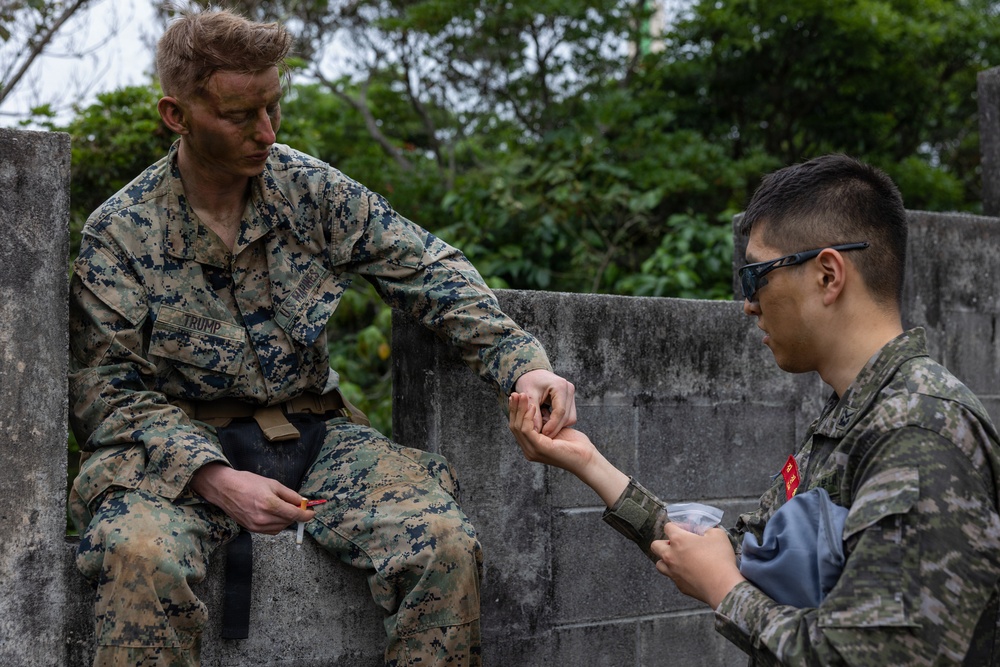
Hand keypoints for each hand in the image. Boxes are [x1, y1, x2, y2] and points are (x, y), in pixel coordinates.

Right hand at [190, 463, 313, 533]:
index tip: (312, 512)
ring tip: (284, 508)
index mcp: (270, 504)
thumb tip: (303, 502)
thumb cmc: (247, 482)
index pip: (295, 514)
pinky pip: (271, 530)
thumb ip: (290, 495)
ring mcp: (256, 525)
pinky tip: (275, 515)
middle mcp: (263, 518)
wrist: (224, 489)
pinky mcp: (251, 529)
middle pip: (289, 521)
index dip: (306, 514)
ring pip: (281, 527)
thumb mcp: (272, 483)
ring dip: (287, 520)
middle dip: (297, 514)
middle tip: (298, 506)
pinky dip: (277, 524)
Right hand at [508, 392, 595, 473]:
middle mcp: (529, 450)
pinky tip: (532, 406)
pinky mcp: (539, 448)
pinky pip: (527, 429)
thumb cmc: (575, 444)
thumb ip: (546, 421)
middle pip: (514, 426)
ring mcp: (532, 451)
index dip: (515, 411)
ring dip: (519, 410)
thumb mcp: (556, 428)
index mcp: (531, 446)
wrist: (587, 458)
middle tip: (514, 393)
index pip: (517, 427)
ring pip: (518, 427)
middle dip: (514, 409)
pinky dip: (528, 416)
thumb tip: (538, 408)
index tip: (517, 396)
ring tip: (522, 395)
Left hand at [513, 369, 576, 435]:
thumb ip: (533, 414)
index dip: (552, 425)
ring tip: (542, 425)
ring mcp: (571, 395)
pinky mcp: (570, 400)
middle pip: (567, 416)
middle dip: (555, 427)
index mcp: (560, 386)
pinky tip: (546, 421)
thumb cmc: (528, 382)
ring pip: (569, 418)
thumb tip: (536, 432)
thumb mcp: (528, 396)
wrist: (532, 374)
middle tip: (541, 435)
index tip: (543, 434)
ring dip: (557, 425)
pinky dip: (558, 422)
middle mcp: (569, 389)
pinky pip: (568, 417)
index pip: (560, 411)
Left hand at [651, 523, 744, 608]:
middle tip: (679, 545)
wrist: (723, 587)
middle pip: (655, 545)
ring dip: (666, 559)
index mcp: (678, 540)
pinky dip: (678, 574)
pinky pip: (672, 577)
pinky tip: (690, 573)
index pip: (668, 527)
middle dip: (665, 543)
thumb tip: (704, 531)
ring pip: (659, 563)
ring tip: (679, 559)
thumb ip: (708, 529)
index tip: (688, 530)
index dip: (678, 526)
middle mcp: (670, 555)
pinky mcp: (679, 585)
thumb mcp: (718, 535)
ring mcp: (672, 572)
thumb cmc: (720, 559)